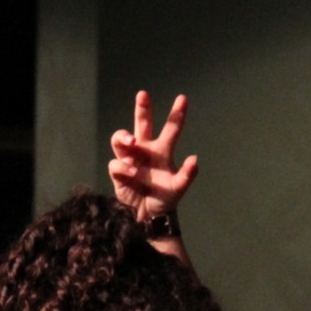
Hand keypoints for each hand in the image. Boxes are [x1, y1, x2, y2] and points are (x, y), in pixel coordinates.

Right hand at [107, 91, 198, 221]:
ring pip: (120, 139)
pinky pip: (116, 164)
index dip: (176, 114)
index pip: (170, 129)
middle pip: (141, 124)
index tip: (183, 98)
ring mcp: (129, 159)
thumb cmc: (165, 198)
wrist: (148, 215)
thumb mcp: (179, 187)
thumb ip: (187, 175)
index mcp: (162, 151)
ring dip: (124, 137)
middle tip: (143, 95)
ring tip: (131, 140)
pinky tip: (132, 172)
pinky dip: (123, 167)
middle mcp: (144, 150)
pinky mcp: (118, 172)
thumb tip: (194, 159)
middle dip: (142, 109)